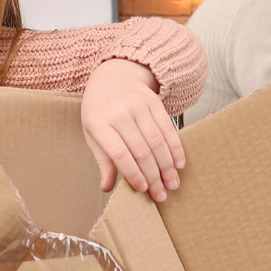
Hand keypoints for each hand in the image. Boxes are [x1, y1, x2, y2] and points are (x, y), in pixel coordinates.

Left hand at [81, 58, 185, 201]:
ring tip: (172, 183)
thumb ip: (102, 160)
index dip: (133, 173)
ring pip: (157, 141)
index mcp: (100, 124)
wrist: (113, 76)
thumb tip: (106, 188)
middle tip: (161, 194)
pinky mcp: (154, 102)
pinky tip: (179, 163)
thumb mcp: (92, 133)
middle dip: (153, 176)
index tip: (142, 189)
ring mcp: (138, 106)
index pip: (119, 154)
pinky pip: (168, 128)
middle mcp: (120, 114)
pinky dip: (175, 148)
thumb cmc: (99, 110)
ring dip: (167, 166)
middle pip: (141, 150)